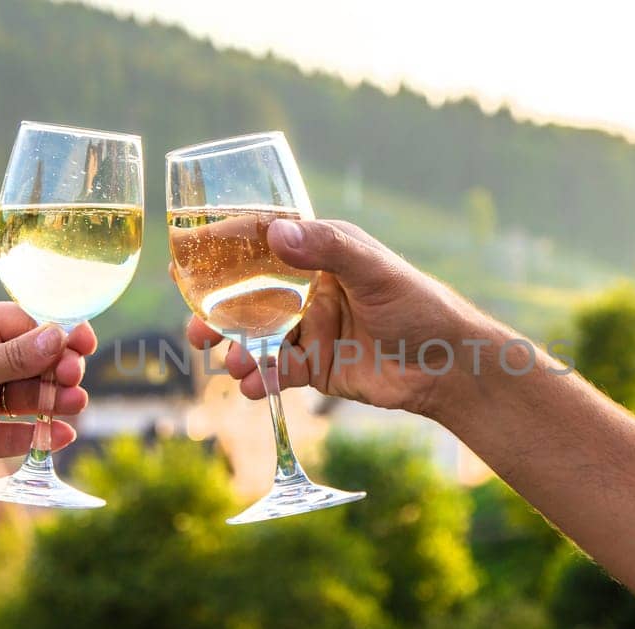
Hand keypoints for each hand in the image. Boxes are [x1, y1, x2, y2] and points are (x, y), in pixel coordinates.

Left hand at [0, 302, 96, 511]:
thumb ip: (13, 357)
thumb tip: (59, 335)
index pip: (26, 324)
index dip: (57, 333)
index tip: (85, 341)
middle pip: (36, 361)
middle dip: (59, 368)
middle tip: (73, 378)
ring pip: (33, 397)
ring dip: (56, 400)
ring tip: (73, 405)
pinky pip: (21, 433)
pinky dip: (42, 434)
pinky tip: (60, 434)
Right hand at [187, 219, 493, 415]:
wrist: (449, 367)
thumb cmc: (420, 306)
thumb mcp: (374, 271)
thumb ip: (327, 250)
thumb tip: (276, 234)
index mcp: (322, 253)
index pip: (264, 243)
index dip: (223, 249)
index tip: (185, 257)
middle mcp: (310, 289)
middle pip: (248, 297)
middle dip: (216, 313)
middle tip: (196, 330)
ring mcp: (311, 329)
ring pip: (257, 338)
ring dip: (236, 351)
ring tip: (230, 364)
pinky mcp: (317, 366)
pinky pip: (277, 372)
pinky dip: (260, 380)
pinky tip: (253, 388)